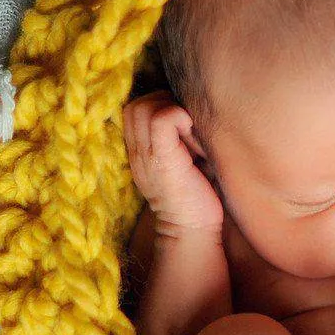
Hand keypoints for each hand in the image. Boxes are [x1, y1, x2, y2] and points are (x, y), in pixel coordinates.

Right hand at [123, 91, 221, 234]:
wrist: (191, 231)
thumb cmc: (197, 196)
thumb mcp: (184, 161)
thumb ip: (180, 137)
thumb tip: (198, 109)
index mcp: (140, 151)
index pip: (136, 108)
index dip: (162, 106)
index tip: (184, 125)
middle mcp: (136, 151)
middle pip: (137, 104)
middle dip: (166, 105)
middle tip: (187, 128)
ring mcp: (145, 155)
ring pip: (144, 106)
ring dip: (173, 111)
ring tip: (190, 135)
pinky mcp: (160, 159)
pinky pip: (161, 119)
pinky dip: (179, 118)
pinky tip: (193, 138)